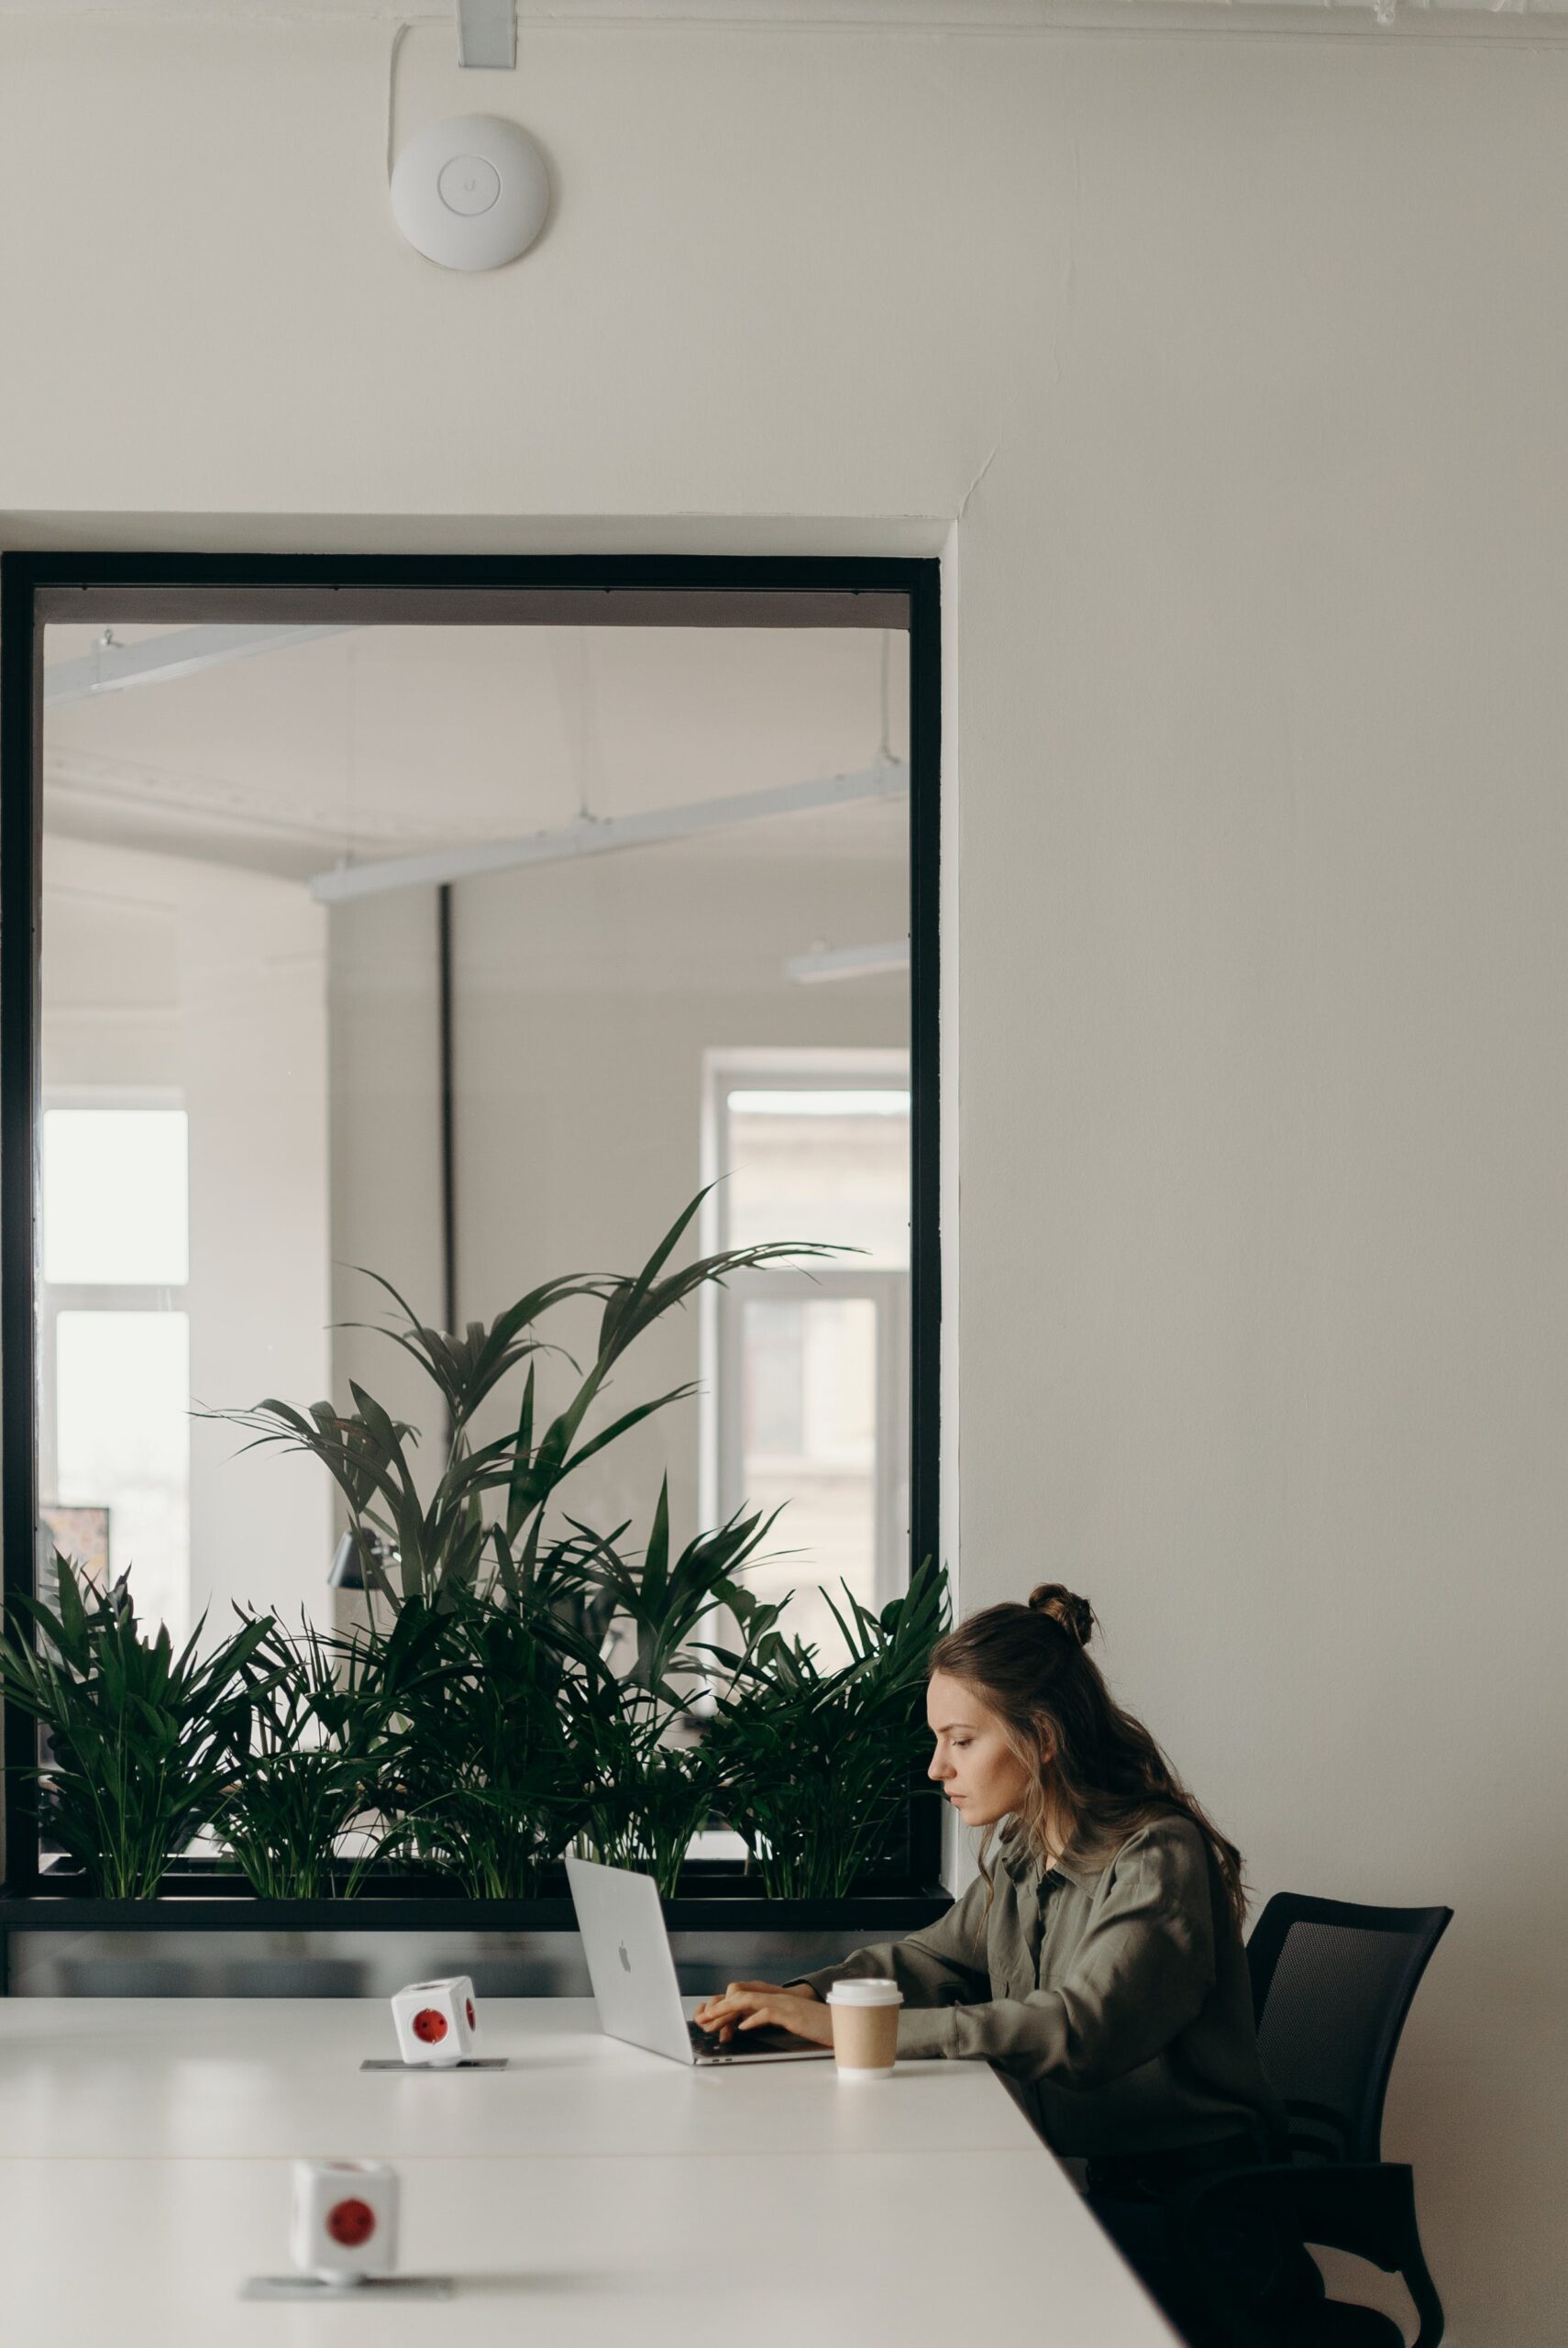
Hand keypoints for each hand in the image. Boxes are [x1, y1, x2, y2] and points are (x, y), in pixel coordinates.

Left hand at [692, 1980, 831, 2047]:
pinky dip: (754, 2018)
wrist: (842, 2025)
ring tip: (712, 2022)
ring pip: (749, 2000)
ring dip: (728, 2011)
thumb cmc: (816, 2026)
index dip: (723, 2007)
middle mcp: (776, 1997)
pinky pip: (769, 2012)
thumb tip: (745, 2022)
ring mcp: (784, 2004)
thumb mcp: (789, 2021)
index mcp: (774, 1999)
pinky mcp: (793, 2014)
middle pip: (740, 1996)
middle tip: (702, 2021)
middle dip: (718, 2008)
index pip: (742, 1997)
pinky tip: (743, 2027)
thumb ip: (769, 2017)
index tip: (708, 2020)